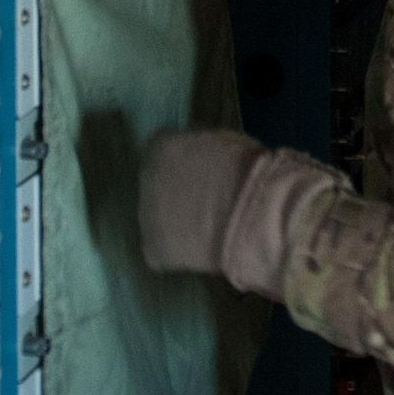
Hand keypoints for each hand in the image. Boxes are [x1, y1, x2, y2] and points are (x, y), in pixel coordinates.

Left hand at [138, 126, 339, 299]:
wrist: (248, 214)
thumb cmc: (247, 170)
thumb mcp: (222, 141)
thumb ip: (200, 149)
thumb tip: (200, 158)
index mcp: (161, 146)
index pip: (165, 151)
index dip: (186, 164)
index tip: (203, 173)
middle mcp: (145, 177)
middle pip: (156, 184)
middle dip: (175, 192)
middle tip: (203, 203)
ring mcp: (145, 214)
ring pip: (156, 218)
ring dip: (174, 221)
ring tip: (204, 229)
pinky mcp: (152, 248)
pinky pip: (160, 250)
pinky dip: (176, 252)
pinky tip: (198, 250)